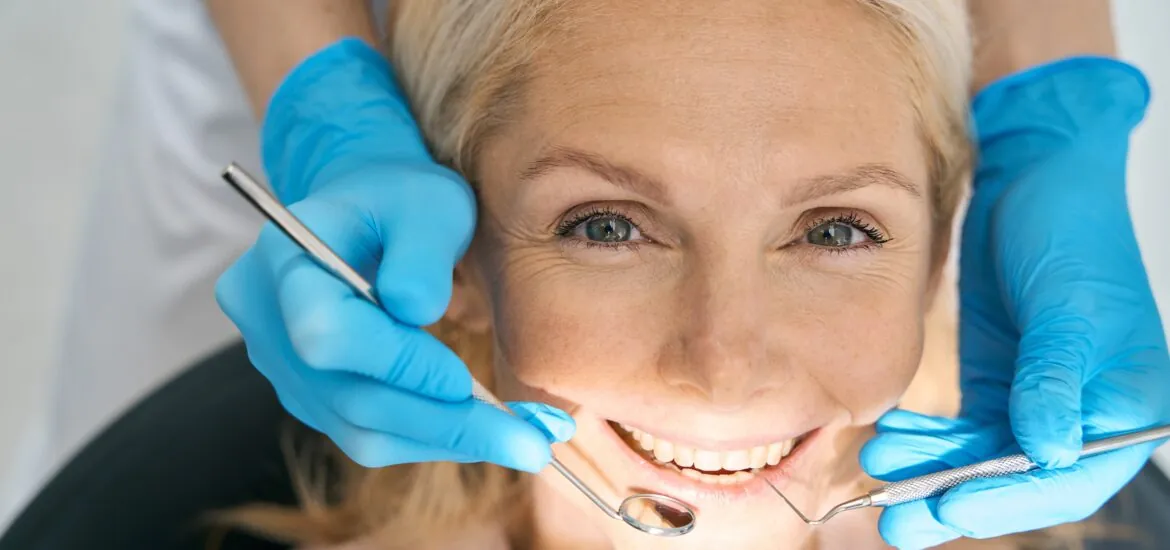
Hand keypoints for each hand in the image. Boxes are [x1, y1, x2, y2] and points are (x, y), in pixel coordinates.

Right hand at [216, 38, 574, 471]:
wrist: (371, 214)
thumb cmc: (402, 199)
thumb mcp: (427, 203)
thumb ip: (421, 251)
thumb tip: (416, 311)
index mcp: (282, 263)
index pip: (327, 336)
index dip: (396, 364)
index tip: (465, 378)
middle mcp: (267, 324)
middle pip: (351, 398)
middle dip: (446, 422)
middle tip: (531, 441)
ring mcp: (284, 369)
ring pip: (363, 430)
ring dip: (448, 441)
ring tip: (526, 441)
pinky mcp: (313, 398)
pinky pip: (371, 435)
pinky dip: (433, 439)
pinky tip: (489, 432)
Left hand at [861, 57, 1169, 547]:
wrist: (1034, 180)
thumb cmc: (1070, 233)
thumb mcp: (1068, 305)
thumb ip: (1055, 377)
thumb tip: (1050, 453)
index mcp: (1126, 405)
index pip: (1071, 476)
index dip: (1012, 500)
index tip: (954, 507)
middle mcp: (1082, 412)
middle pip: (1019, 481)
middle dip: (957, 500)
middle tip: (897, 519)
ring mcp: (1035, 400)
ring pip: (982, 459)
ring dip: (931, 470)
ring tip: (879, 468)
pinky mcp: (997, 383)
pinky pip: (961, 428)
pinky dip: (928, 438)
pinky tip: (891, 438)